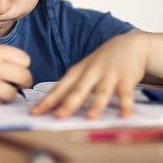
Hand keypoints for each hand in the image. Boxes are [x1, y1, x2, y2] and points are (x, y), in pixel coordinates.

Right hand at [0, 44, 31, 103]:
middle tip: (16, 84)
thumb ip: (4, 59)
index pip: (25, 59)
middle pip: (25, 76)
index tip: (16, 69)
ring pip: (14, 92)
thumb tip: (24, 72)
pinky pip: (1, 102)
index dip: (22, 66)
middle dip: (23, 82)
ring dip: (9, 93)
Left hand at [30, 31, 146, 118]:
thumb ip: (71, 89)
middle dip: (68, 104)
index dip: (47, 101)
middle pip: (78, 90)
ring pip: (101, 91)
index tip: (34, 113)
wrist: (129, 44)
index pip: (59, 88)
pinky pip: (126, 93)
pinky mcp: (126, 77)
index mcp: (77, 72)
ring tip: (91, 118)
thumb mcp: (84, 71)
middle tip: (58, 117)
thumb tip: (54, 109)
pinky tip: (126, 117)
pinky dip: (126, 105)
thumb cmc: (101, 63)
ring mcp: (109, 74)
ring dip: (96, 104)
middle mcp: (91, 72)